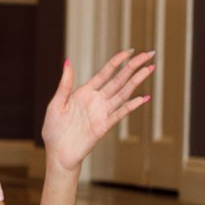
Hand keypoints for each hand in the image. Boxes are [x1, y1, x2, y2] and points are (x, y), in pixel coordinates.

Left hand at [41, 50, 156, 174]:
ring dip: (137, 81)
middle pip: (119, 79)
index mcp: (85, 92)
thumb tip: (67, 61)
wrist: (58, 153)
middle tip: (150, 54)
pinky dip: (132, 105)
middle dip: (134, 66)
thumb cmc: (54, 129)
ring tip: (150, 69)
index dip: (117, 61)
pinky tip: (143, 97)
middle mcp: (97, 100)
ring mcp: (102, 112)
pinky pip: (120, 113)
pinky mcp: (104, 126)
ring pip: (123, 93)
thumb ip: (65, 84)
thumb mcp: (56, 103)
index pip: (106, 72)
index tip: (130, 51)